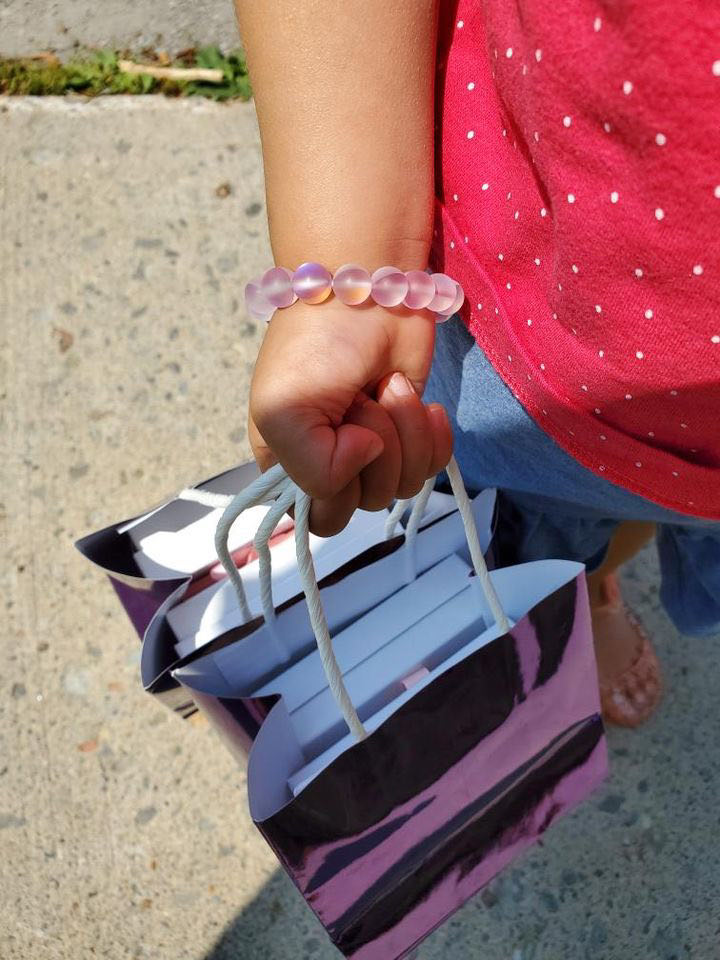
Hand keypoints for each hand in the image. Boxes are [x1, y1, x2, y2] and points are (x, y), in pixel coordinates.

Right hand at [248, 296, 452, 534]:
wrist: (368, 290)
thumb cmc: (315, 345)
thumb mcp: (284, 412)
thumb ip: (312, 470)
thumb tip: (366, 462)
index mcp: (289, 464)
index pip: (321, 519)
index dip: (337, 491)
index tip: (338, 441)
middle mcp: (332, 462)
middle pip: (368, 502)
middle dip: (376, 449)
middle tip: (360, 400)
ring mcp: (377, 448)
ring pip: (406, 484)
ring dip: (404, 430)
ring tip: (386, 387)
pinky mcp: (413, 430)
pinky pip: (435, 464)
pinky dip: (434, 434)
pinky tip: (423, 404)